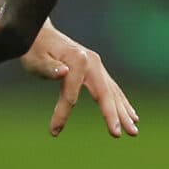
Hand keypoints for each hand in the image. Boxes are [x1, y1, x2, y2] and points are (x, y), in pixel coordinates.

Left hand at [21, 26, 140, 137]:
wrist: (41, 34)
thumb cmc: (35, 49)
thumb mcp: (36, 59)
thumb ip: (49, 68)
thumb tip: (63, 73)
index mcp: (77, 60)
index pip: (71, 93)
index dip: (63, 113)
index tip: (53, 130)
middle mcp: (92, 63)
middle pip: (105, 94)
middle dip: (113, 116)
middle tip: (119, 135)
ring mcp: (98, 66)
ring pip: (113, 94)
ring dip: (124, 113)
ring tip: (133, 131)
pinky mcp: (98, 71)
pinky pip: (113, 90)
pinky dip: (122, 104)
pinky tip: (132, 116)